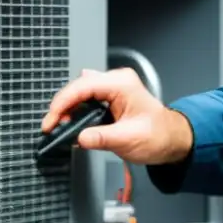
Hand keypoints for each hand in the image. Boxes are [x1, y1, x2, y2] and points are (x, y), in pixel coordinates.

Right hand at [40, 68, 192, 164]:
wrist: (171, 140)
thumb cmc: (159, 135)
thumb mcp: (129, 139)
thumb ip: (102, 138)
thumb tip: (80, 137)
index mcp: (122, 84)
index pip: (83, 86)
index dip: (63, 102)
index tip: (51, 119)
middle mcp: (116, 82)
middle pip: (78, 88)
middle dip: (62, 107)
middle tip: (52, 126)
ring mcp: (112, 89)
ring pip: (80, 94)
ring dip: (67, 110)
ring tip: (58, 127)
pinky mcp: (109, 99)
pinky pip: (86, 101)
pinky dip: (75, 113)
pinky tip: (70, 124)